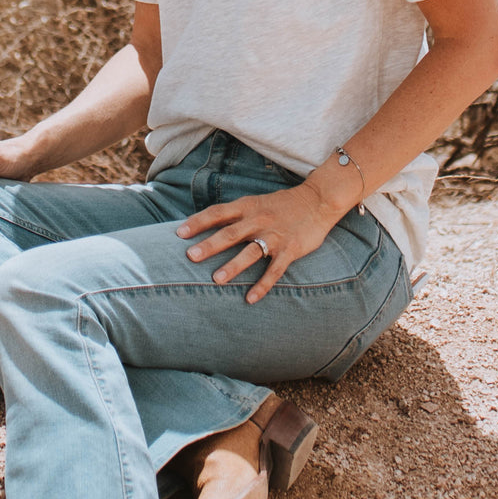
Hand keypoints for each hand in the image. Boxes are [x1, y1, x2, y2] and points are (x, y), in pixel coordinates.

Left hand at [175, 179, 336, 304]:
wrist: (318, 200)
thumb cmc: (283, 204)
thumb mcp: (256, 202)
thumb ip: (235, 215)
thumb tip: (208, 226)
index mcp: (248, 207)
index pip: (218, 213)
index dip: (198, 222)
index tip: (179, 233)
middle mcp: (259, 220)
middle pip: (231, 233)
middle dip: (210, 245)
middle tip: (190, 256)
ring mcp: (275, 235)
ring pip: (251, 252)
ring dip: (233, 265)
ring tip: (216, 279)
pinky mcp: (291, 249)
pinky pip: (275, 270)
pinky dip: (263, 284)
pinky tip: (250, 298)